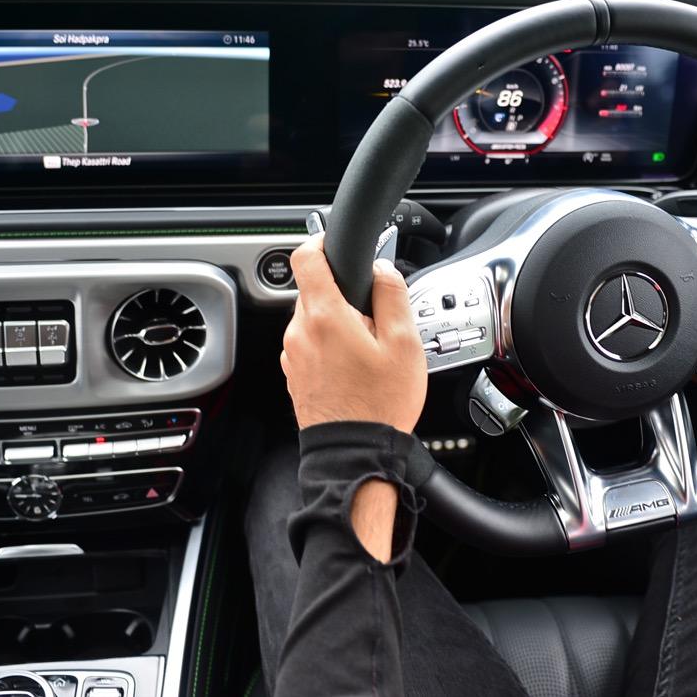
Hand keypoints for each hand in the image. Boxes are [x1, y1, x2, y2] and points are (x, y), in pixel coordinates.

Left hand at [280, 235, 426, 432]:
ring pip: (314, 319)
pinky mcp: (294, 374)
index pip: (306, 257)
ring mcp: (293, 354)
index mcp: (325, 316)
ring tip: (368, 349)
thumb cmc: (380, 404)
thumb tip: (383, 269)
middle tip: (373, 318)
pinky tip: (354, 367)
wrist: (355, 453)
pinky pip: (310, 345)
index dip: (321, 242)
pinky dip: (329, 346)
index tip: (336, 244)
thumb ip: (392, 295)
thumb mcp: (404, 343)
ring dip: (337, 323)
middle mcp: (300, 332)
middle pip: (315, 290)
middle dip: (343, 296)